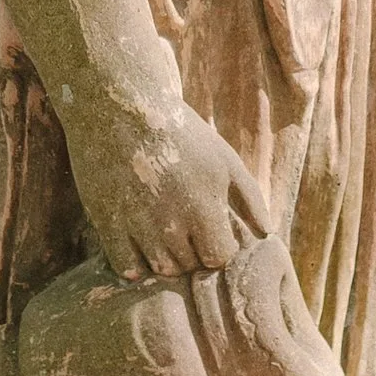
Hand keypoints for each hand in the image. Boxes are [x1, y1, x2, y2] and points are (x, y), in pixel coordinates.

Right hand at [69, 95, 270, 284]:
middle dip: (192, 252)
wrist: (123, 106)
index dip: (217, 246)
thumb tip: (267, 233)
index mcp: (205, 207)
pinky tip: (138, 242)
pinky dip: (135, 264)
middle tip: (184, 226)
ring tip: (163, 231)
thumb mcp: (224, 158)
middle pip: (190, 266)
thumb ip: (250, 197)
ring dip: (166, 258)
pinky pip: (127, 267)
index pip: (219, 258)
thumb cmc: (182, 133)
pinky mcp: (108, 223)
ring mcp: (138, 225)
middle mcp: (172, 222)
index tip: (209, 230)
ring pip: (160, 269)